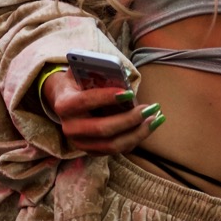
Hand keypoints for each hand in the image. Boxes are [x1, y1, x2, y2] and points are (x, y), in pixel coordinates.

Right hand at [41, 72, 159, 155]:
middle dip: (130, 119)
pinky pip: (116, 150)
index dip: (107, 97)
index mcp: (65, 104)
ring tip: (156, 119)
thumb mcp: (83, 70)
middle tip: (151, 108)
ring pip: (112, 145)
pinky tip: (150, 126)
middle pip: (102, 129)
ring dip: (138, 133)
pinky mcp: (91, 151)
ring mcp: (80, 142)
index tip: (129, 93)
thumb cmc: (80, 81)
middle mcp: (70, 127)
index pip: (85, 101)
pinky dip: (135, 139)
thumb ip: (98, 69)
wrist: (65, 99)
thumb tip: (124, 72)